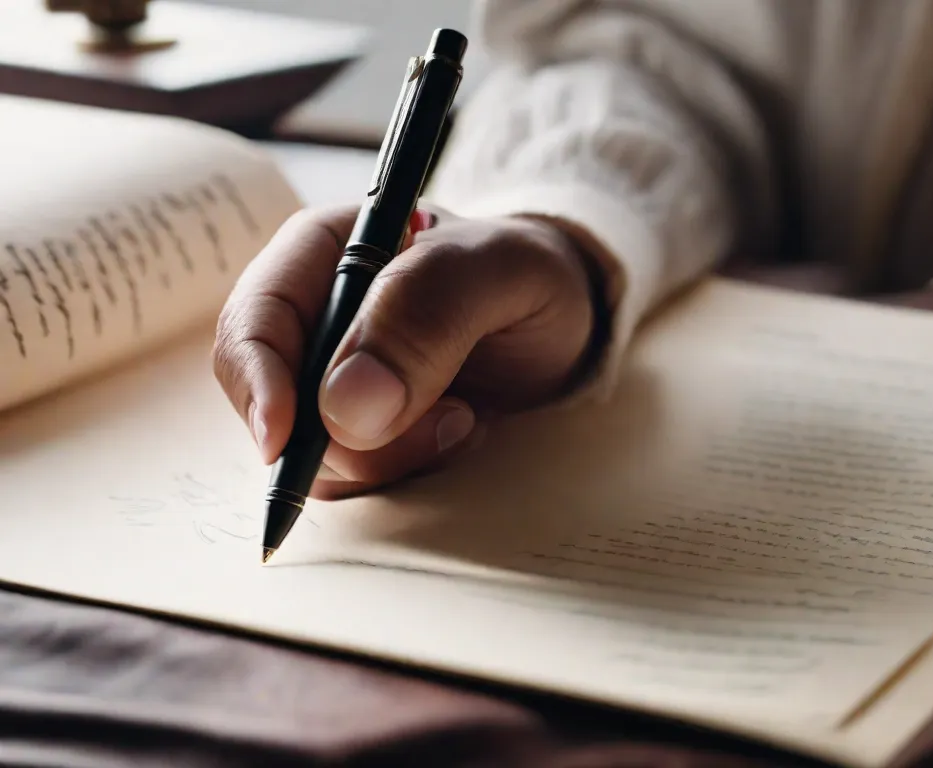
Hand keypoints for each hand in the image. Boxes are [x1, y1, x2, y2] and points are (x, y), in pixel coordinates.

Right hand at [213, 204, 599, 498]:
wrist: (565, 320)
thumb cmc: (528, 275)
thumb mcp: (500, 270)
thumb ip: (427, 312)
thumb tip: (344, 404)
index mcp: (326, 252)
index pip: (254, 319)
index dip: (258, 382)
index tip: (284, 441)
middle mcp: (316, 318)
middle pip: (275, 399)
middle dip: (347, 436)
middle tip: (450, 422)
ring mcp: (334, 382)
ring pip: (313, 451)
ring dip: (389, 456)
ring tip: (467, 418)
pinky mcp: (360, 431)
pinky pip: (352, 477)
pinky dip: (402, 473)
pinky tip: (459, 434)